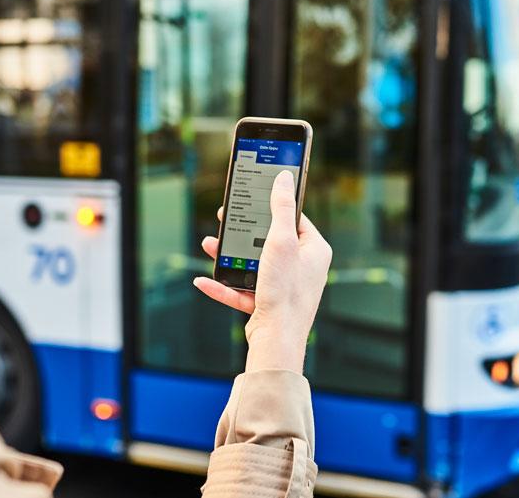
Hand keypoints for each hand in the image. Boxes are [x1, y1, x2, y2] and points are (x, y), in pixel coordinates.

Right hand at [194, 170, 331, 373]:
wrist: (277, 340)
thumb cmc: (285, 291)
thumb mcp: (281, 240)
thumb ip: (281, 207)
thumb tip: (284, 178)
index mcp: (314, 250)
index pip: (295, 219)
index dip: (273, 207)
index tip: (254, 198)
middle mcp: (303, 268)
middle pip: (269, 241)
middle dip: (243, 232)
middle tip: (226, 219)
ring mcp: (284, 286)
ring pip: (252, 265)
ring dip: (229, 256)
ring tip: (209, 245)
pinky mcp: (268, 304)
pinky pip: (243, 290)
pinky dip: (224, 285)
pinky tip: (204, 280)